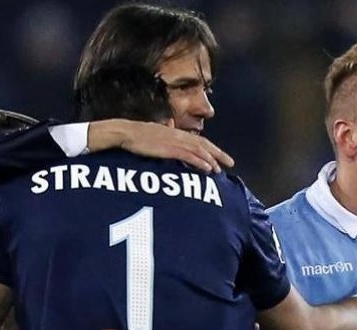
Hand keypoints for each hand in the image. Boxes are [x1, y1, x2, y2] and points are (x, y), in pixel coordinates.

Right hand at [88, 119, 234, 173]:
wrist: (126, 132)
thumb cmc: (137, 136)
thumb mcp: (155, 135)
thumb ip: (166, 137)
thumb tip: (170, 140)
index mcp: (176, 133)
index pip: (199, 140)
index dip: (212, 149)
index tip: (222, 157)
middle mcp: (179, 135)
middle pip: (204, 145)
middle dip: (219, 154)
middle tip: (231, 163)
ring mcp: (174, 142)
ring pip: (199, 150)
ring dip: (211, 160)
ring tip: (220, 169)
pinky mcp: (168, 149)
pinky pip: (189, 156)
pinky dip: (200, 162)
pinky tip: (208, 168)